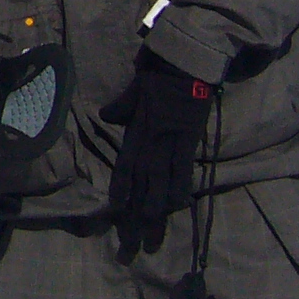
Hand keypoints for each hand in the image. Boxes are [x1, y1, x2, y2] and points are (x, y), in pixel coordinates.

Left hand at [110, 50, 214, 257]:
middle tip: (133, 241)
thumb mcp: (136, 85)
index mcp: (139, 126)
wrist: (189, 57)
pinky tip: (179, 208)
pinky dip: (182, 189)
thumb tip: (106, 117)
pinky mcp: (193, 137)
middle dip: (138, 212)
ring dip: (158, 210)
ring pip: (163, 181)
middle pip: (144, 180)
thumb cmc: (161, 69)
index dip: (122, 188)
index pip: (127, 164)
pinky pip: (186, 168)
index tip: (117, 211)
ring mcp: (174, 139)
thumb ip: (123, 104)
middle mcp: (154, 138)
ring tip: (153, 236)